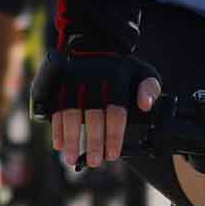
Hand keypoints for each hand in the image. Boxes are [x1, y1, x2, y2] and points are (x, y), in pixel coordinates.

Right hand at [31, 49, 159, 169]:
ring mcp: (72, 77)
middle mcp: (93, 74)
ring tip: (71, 159)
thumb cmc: (122, 69)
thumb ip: (149, 88)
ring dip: (71, 138)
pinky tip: (59, 144)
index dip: (114, 135)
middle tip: (95, 162)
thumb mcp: (142, 72)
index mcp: (116, 74)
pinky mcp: (57, 81)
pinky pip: (55, 107)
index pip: (116, 110)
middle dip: (94, 140)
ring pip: (70, 112)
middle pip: (92, 113)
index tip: (113, 154)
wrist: (96, 43)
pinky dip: (56, 128)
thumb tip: (146, 105)